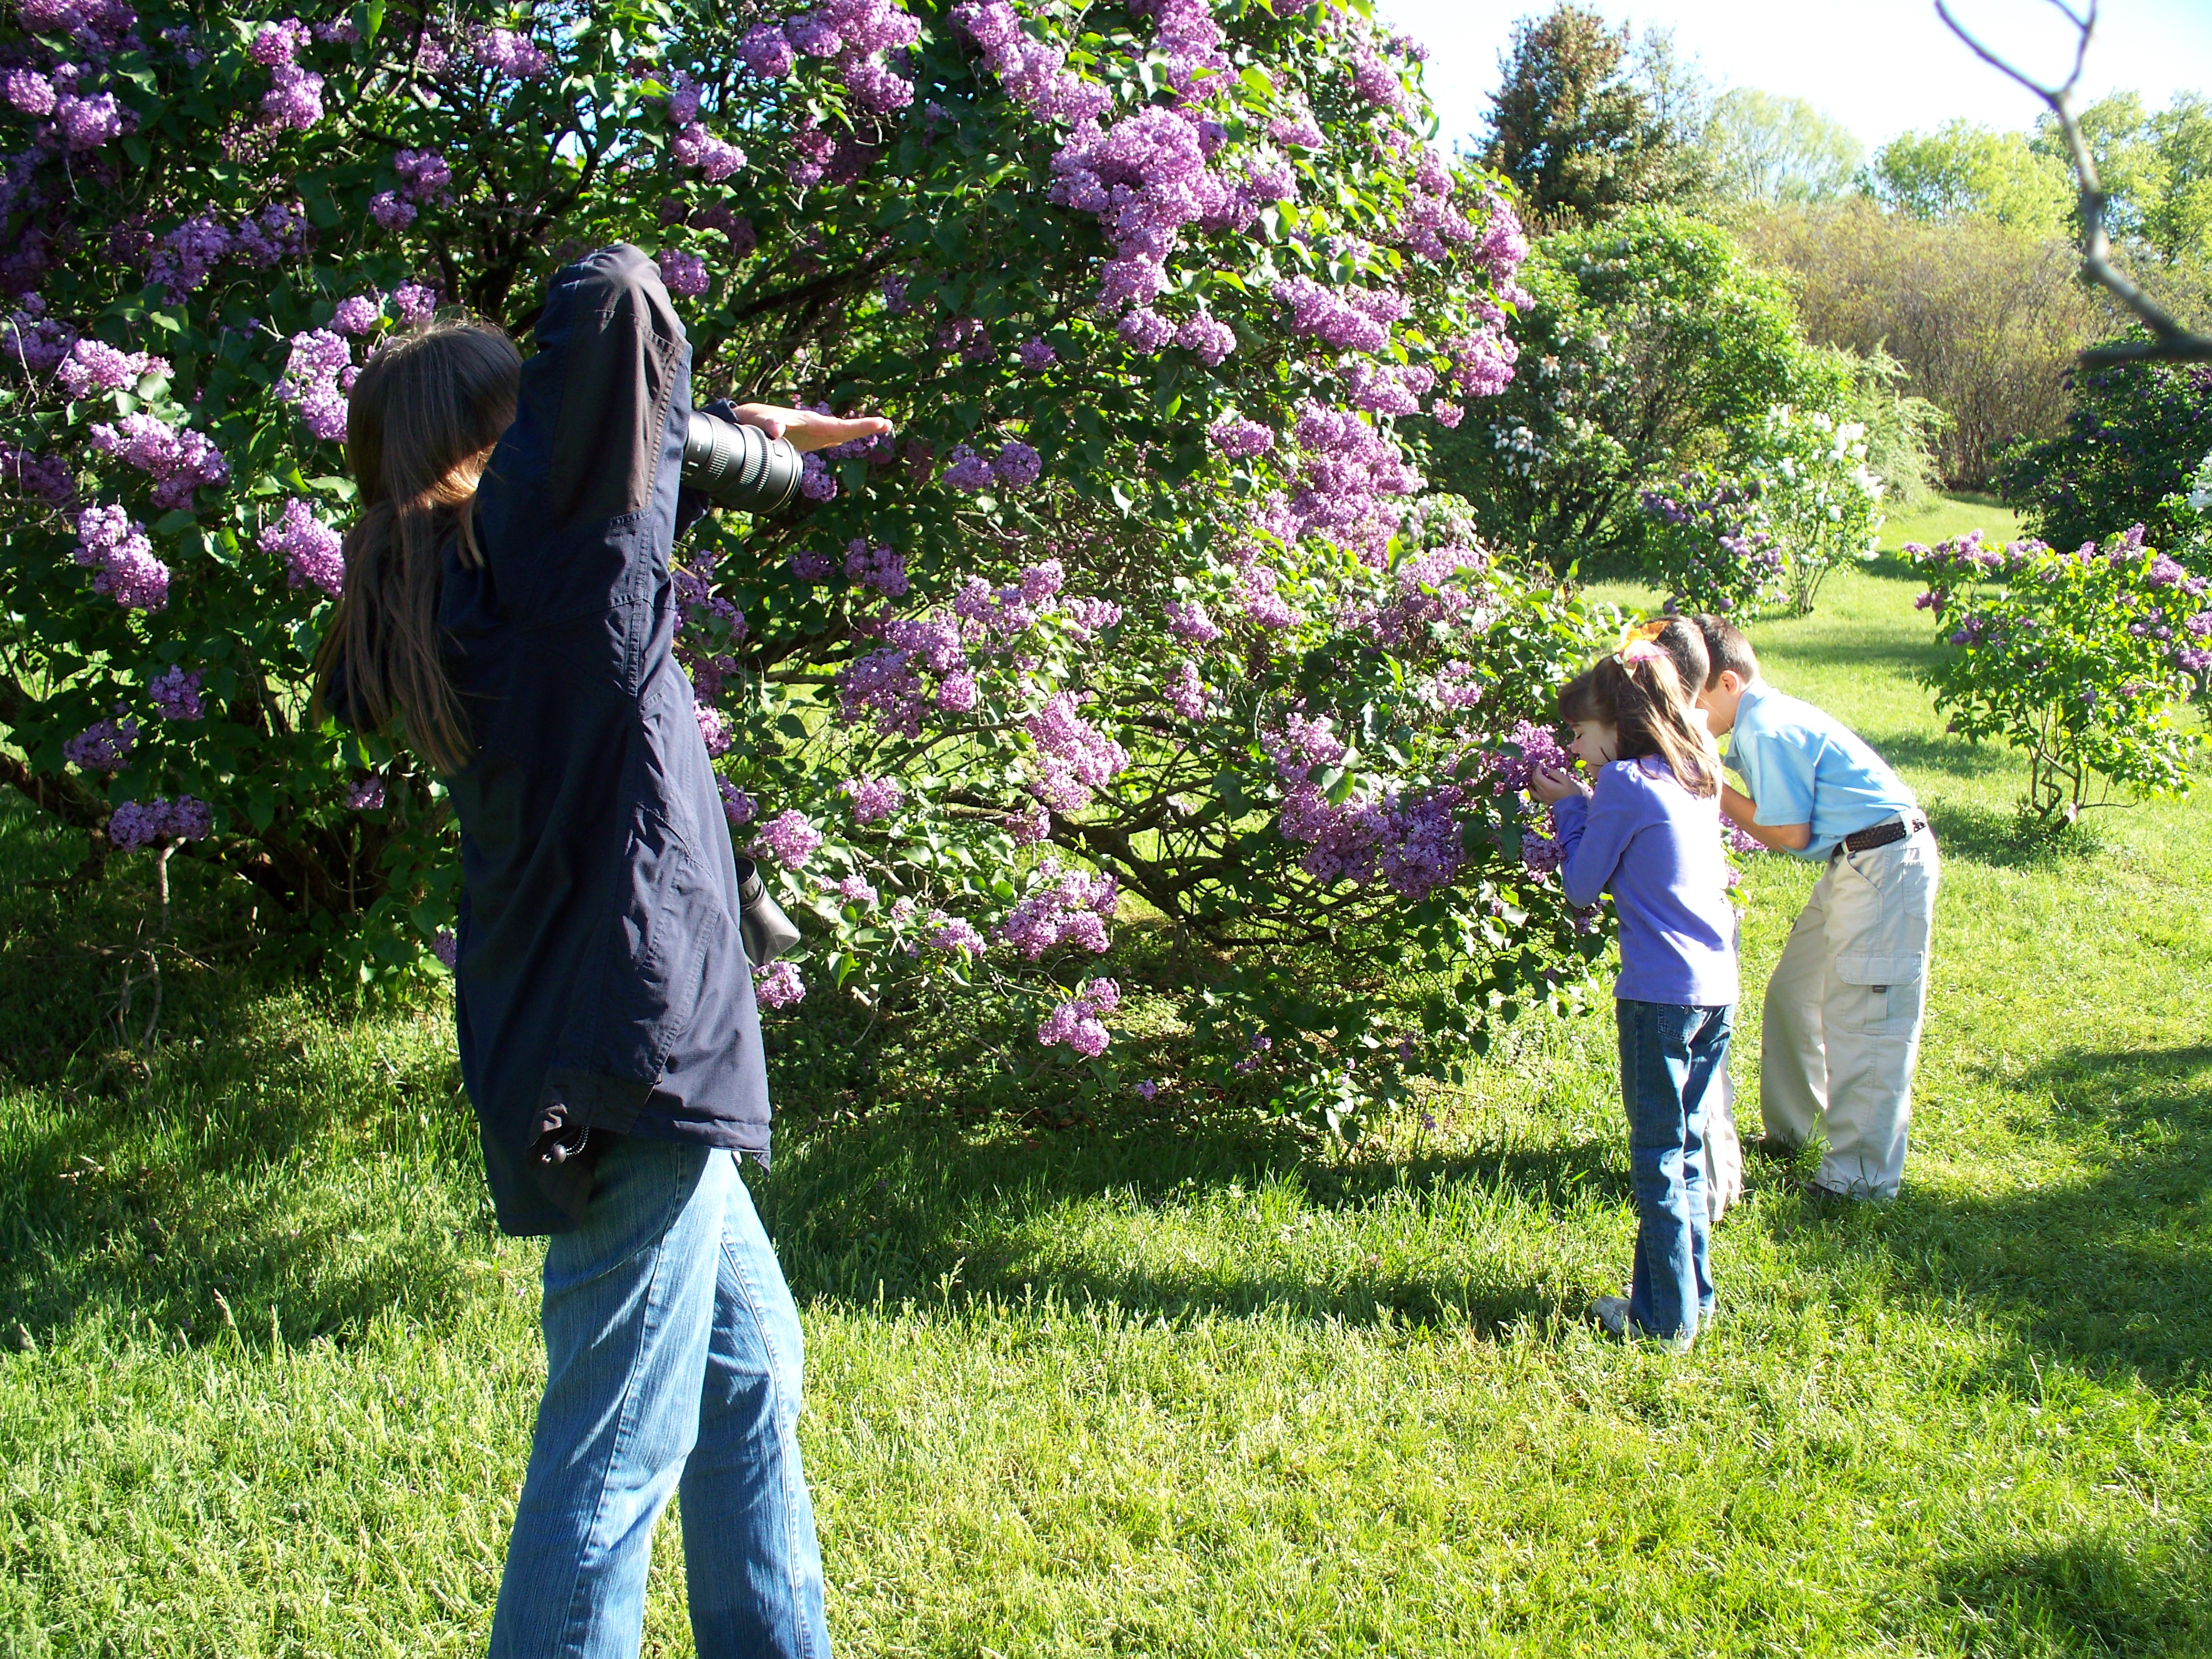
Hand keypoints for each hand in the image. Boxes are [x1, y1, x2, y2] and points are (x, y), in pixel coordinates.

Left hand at [726, 403, 892, 453]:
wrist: (749, 419)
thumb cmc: (755, 420)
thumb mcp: (761, 422)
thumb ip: (769, 425)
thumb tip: (777, 430)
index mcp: (810, 423)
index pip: (839, 426)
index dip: (860, 426)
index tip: (878, 423)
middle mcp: (816, 425)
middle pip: (846, 427)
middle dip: (866, 426)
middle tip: (888, 423)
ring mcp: (815, 431)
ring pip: (842, 431)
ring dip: (861, 430)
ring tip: (882, 426)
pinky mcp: (811, 437)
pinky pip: (834, 436)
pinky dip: (848, 435)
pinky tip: (855, 437)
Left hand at [1530, 765, 1589, 804]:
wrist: (1573, 806)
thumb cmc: (1572, 792)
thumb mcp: (1566, 780)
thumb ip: (1556, 774)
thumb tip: (1548, 770)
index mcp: (1548, 786)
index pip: (1538, 775)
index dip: (1538, 768)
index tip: (1542, 764)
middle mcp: (1543, 792)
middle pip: (1535, 780)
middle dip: (1536, 772)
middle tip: (1541, 768)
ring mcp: (1543, 797)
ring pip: (1534, 786)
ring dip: (1534, 779)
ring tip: (1538, 774)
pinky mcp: (1544, 800)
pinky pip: (1534, 794)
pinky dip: (1531, 788)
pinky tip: (1531, 785)